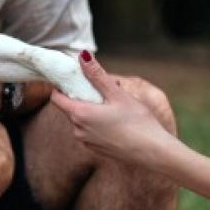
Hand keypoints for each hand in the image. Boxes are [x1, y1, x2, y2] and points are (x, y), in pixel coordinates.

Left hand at [50, 51, 176, 167]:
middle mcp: (78, 130)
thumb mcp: (117, 94)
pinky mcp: (96, 149)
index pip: (56, 97)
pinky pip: (90, 130)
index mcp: (79, 115)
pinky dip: (97, 122)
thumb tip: (82, 56)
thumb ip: (97, 75)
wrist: (153, 153)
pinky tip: (117, 120)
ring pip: (81, 119)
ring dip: (92, 109)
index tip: (76, 78)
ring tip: (115, 105)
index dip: (62, 85)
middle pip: (70, 107)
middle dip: (83, 95)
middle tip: (105, 90)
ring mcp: (86, 142)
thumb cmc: (137, 122)